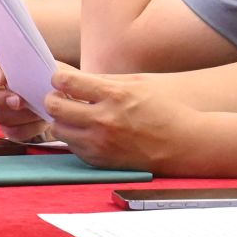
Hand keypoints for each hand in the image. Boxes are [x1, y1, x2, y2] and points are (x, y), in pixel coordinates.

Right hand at [0, 57, 53, 141]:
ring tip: (38, 111)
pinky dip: (29, 128)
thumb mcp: (57, 72)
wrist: (68, 106)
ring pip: (0, 115)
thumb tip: (46, 74)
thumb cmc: (58, 84)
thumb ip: (48, 69)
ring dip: (20, 114)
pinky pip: (13, 131)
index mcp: (7, 71)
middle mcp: (0, 91)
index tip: (1, 78)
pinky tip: (41, 123)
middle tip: (17, 101)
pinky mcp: (12, 129)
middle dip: (0, 97)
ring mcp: (3, 111)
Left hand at [44, 64, 203, 171]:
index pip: (68, 82)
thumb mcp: (138, 82)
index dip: (58, 78)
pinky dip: (74, 137)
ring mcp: (101, 142)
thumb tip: (71, 76)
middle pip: (56, 106)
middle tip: (58, 96)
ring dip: (61, 120)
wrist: (183, 143)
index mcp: (115, 94)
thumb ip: (103, 79)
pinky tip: (86, 131)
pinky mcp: (100, 160)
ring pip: (58, 129)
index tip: (60, 79)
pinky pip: (72, 146)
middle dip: (52, 99)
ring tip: (73, 115)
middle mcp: (104, 119)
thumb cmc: (163, 108)